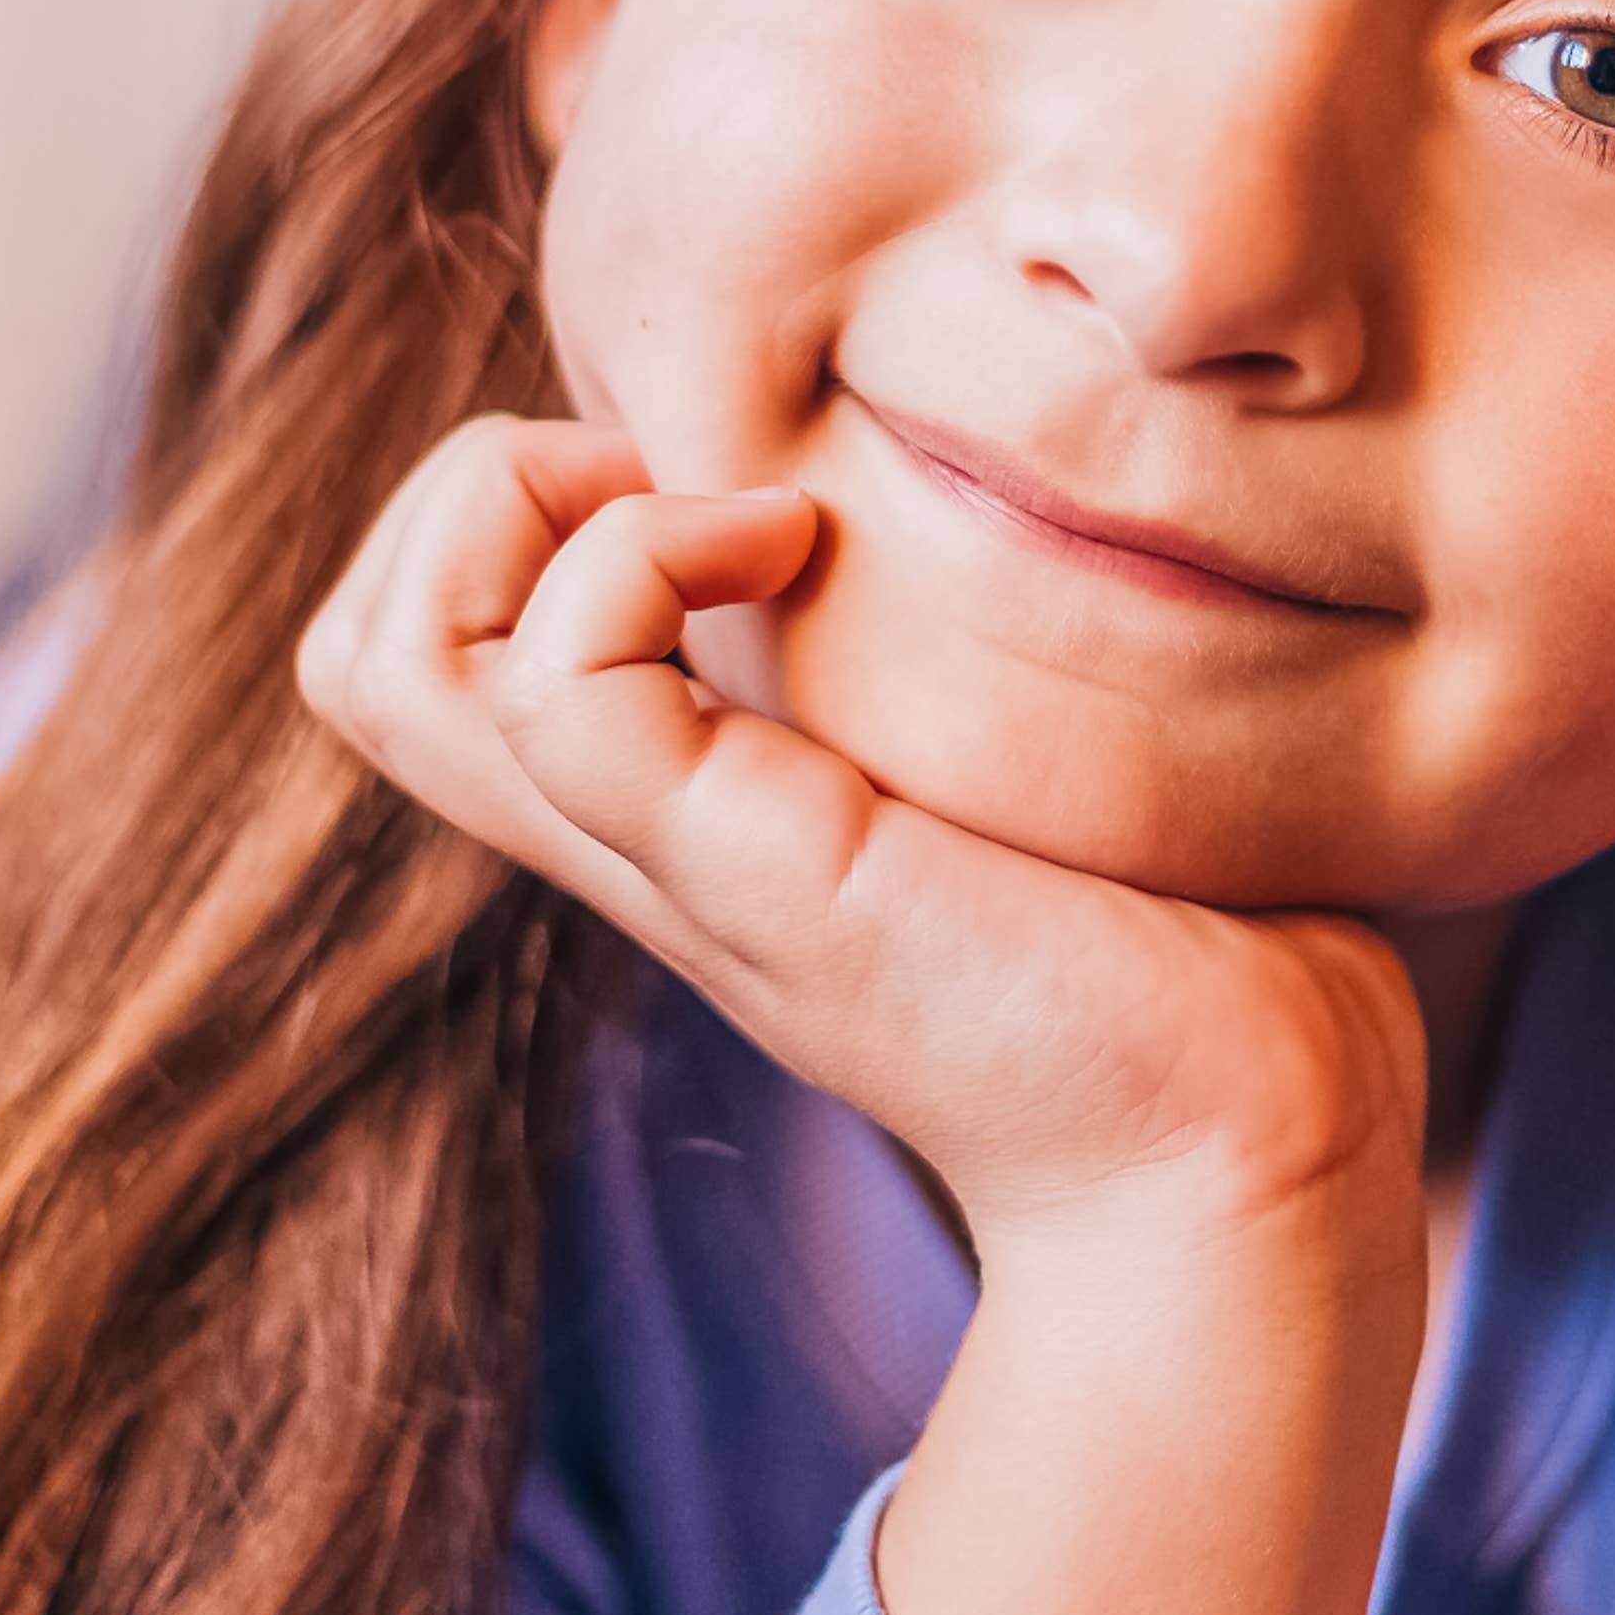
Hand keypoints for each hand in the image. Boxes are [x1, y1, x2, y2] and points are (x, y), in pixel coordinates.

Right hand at [297, 414, 1426, 1239]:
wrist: (1249, 1141)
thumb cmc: (1175, 934)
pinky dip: (634, 557)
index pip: (434, 647)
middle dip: (470, 490)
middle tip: (684, 478)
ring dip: (524, 508)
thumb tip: (966, 498)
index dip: (512, 506)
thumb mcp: (1007, 755)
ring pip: (393, 660)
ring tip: (731, 514)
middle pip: (364, 651)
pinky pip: (560, 687)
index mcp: (691, 805)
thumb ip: (944, 660)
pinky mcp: (752, 873)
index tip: (715, 473)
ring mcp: (680, 859)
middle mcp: (647, 836)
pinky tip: (793, 544)